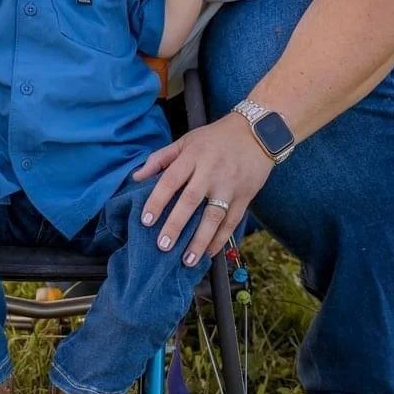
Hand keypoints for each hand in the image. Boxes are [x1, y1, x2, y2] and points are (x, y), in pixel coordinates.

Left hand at [131, 112, 271, 264]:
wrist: (257, 133)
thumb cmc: (215, 138)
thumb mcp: (186, 141)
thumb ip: (160, 158)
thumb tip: (136, 177)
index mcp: (192, 157)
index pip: (171, 180)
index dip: (158, 200)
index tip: (146, 220)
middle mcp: (210, 172)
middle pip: (190, 201)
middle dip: (176, 225)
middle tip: (162, 246)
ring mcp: (229, 186)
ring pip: (213, 216)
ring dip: (200, 240)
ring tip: (187, 260)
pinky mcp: (244, 196)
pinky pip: (232, 221)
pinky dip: (221, 239)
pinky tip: (209, 253)